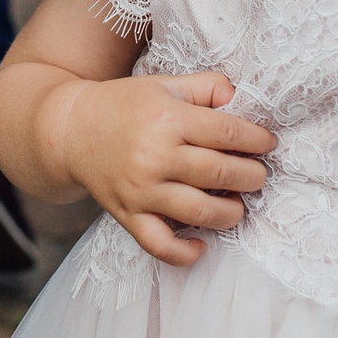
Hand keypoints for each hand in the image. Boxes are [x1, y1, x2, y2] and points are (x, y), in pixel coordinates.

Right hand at [58, 72, 276, 267]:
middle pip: (221, 173)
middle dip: (252, 176)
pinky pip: (160, 245)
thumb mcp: (165, 84)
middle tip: (258, 174)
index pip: (227, 131)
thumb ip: (206, 86)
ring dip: (232, 213)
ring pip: (201, 213)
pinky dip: (186, 253)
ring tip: (237, 204)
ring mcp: (141, 189)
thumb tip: (241, 99)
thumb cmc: (124, 105)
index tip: (267, 143)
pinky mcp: (128, 215)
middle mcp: (155, 156)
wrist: (70, 130)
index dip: (257, 139)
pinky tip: (202, 246)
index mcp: (167, 118)